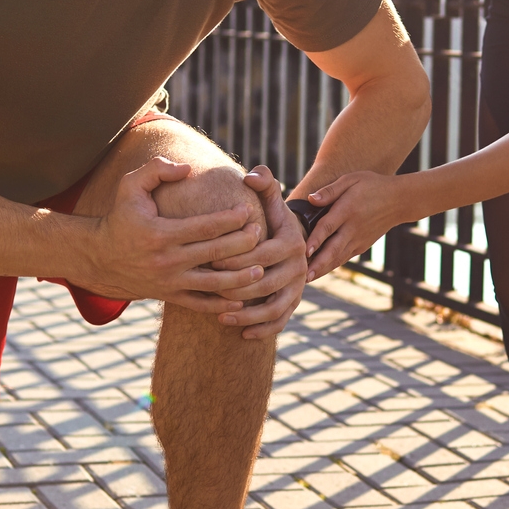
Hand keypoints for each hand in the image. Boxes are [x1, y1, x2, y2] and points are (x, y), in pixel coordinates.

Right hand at [79, 158, 271, 312]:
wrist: (100, 257)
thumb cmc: (121, 216)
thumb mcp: (129, 186)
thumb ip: (156, 169)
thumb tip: (186, 168)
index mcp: (160, 234)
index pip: (204, 227)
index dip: (230, 219)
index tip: (248, 210)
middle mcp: (166, 260)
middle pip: (214, 254)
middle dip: (242, 243)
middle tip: (260, 232)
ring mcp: (169, 282)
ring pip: (212, 285)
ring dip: (240, 278)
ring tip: (261, 269)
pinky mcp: (169, 296)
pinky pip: (200, 304)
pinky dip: (222, 305)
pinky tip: (242, 299)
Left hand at [211, 168, 307, 340]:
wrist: (294, 241)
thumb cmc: (272, 220)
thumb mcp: (272, 201)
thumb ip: (264, 185)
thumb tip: (251, 175)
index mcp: (291, 241)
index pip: (262, 253)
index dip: (235, 258)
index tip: (209, 260)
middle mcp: (299, 266)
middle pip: (265, 283)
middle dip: (235, 287)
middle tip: (208, 289)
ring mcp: (299, 287)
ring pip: (274, 307)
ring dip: (247, 315)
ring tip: (221, 317)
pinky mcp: (295, 303)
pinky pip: (281, 321)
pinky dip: (262, 329)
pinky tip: (241, 334)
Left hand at [301, 170, 416, 278]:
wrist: (399, 200)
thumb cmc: (373, 186)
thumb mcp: (352, 180)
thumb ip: (330, 190)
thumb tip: (310, 199)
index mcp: (348, 210)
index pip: (328, 227)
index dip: (316, 240)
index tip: (305, 252)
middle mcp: (353, 228)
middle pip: (333, 249)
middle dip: (318, 264)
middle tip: (304, 276)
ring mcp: (359, 239)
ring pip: (338, 257)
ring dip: (323, 269)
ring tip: (308, 279)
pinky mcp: (363, 245)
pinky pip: (345, 257)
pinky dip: (333, 265)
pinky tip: (320, 271)